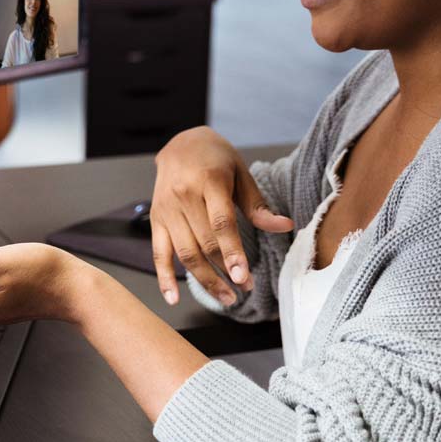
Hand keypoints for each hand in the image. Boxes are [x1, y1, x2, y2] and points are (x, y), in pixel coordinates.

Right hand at [151, 127, 293, 306]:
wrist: (179, 143)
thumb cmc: (214, 158)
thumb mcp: (240, 173)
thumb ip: (257, 204)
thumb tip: (285, 226)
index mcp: (209, 181)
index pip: (221, 223)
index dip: (232, 252)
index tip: (243, 277)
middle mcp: (184, 196)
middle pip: (204, 243)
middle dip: (224, 272)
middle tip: (243, 290)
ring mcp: (166, 209)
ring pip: (184, 253)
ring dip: (204, 280)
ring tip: (226, 298)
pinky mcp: (156, 219)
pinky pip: (158, 253)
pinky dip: (164, 278)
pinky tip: (173, 299)